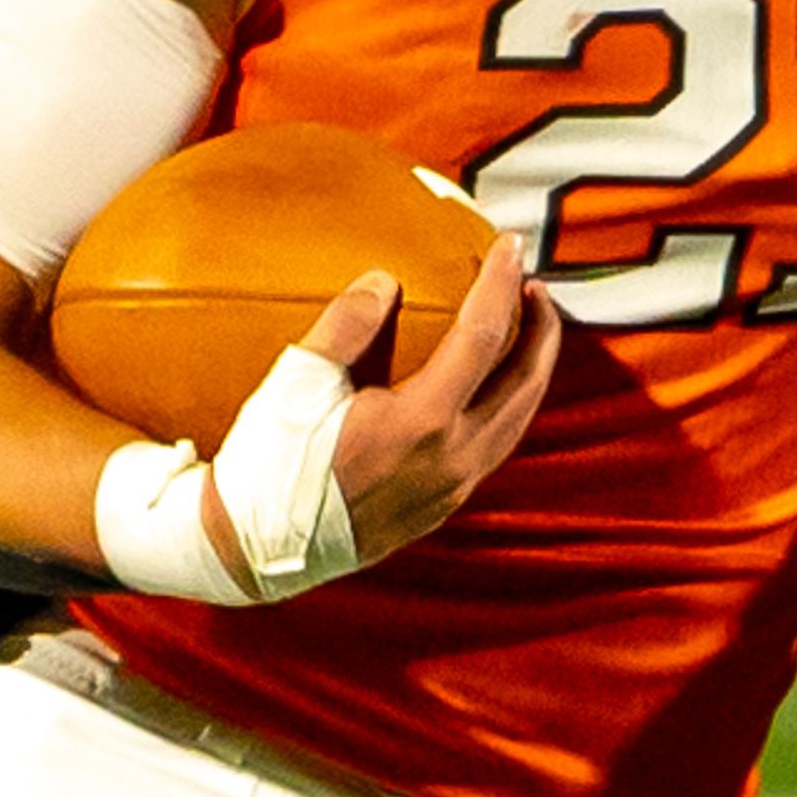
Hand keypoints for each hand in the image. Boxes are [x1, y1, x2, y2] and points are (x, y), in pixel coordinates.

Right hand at [194, 232, 559, 585]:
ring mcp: (454, 489)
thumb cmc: (269, 463)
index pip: (483, 336)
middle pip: (525, 383)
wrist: (256, 550)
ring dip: (531, 369)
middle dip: (540, 329)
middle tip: (532, 286)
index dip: (501, 283)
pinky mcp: (443, 507)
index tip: (510, 245)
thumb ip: (346, 325)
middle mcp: (453, 459)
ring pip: (518, 420)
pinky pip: (496, 444)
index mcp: (423, 423)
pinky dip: (508, 403)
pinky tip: (490, 384)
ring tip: (524, 329)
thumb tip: (384, 280)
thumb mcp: (298, 382)